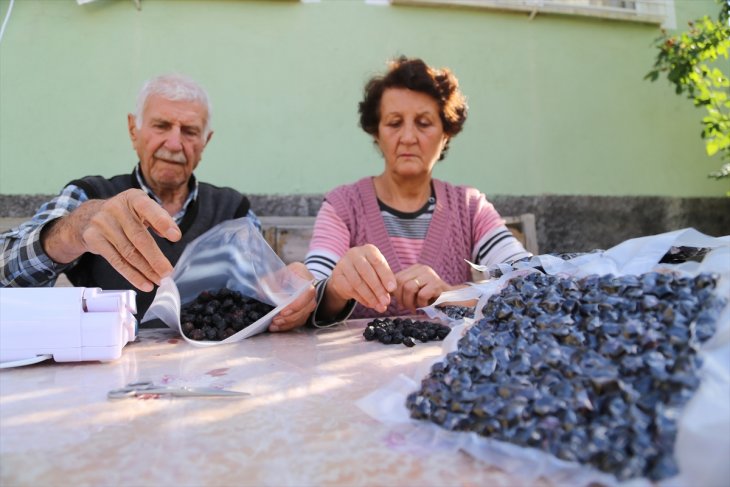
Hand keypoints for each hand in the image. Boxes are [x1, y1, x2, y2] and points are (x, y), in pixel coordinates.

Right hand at [42, 189, 180, 291]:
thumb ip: (159, 219)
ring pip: (128, 252)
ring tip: (158, 280)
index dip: (163, 223)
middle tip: (168, 272)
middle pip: (138, 237)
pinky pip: (116, 261)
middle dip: (155, 258)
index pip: (149, 208)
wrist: (89, 217)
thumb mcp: (141, 209)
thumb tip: (173, 235)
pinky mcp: (94, 238)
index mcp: (133, 198)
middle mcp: (115, 208)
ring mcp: (102, 223)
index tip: (176, 237)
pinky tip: (144, 283)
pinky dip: (132, 275)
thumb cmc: (125, 214)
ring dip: (146, 270)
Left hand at [269, 262, 315, 331]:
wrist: (293, 276)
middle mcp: (311, 291)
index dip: (297, 304)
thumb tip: (262, 294)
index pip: (308, 292)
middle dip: (291, 317)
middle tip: (276, 320)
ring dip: (289, 323)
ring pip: (304, 316)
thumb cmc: (284, 274)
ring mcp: (310, 301)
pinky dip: (289, 325)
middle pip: (307, 307)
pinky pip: (300, 321)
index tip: (283, 311)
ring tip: (274, 325)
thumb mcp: (276, 274)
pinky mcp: (305, 310)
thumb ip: (270, 282)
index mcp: (305, 278)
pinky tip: (278, 327)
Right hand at [326, 244, 395, 313]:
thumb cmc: (369, 271)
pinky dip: (362, 299)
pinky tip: (369, 304)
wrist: (347, 274)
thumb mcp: (379, 271)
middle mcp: (354, 254)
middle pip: (366, 272)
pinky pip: (350, 289)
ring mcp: (343, 264)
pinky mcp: (337, 276)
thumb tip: (390, 291)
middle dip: (378, 289)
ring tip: (379, 305)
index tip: (392, 289)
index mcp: (368, 250)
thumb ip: (386, 280)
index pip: (378, 262)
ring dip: (370, 296)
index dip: (386, 276)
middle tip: (386, 301)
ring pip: (357, 282)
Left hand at [393, 264, 451, 311]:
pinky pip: (422, 294)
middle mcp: (422, 268)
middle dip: (401, 299)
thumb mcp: (415, 291)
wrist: (454, 300)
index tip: (400, 303)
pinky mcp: (437, 283)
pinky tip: (427, 305)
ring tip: (416, 307)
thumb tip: (386, 295)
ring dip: (410, 302)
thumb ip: (402, 290)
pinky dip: (422, 304)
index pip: (396, 278)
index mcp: (414, 268)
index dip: (395, 293)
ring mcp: (430, 274)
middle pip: (400, 282)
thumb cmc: (431, 298)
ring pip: (409, 287)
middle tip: (408, 307)